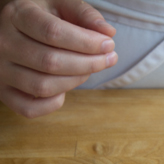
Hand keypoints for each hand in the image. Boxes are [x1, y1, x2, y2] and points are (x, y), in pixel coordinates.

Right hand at [0, 0, 117, 117]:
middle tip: (109, 59)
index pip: (53, 33)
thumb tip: (108, 32)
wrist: (11, 27)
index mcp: (16, 15)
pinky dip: (55, 103)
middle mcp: (2, 43)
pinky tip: (66, 85)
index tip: (109, 45)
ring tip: (90, 69)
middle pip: (51, 62)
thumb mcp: (61, 4)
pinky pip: (30, 109)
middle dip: (89, 63)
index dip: (87, 42)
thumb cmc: (42, 15)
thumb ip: (84, 14)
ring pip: (43, 86)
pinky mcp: (3, 93)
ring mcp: (0, 71)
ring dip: (76, 81)